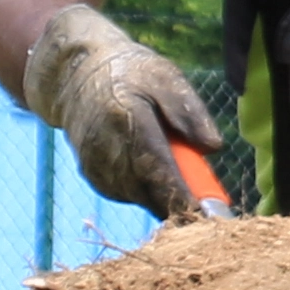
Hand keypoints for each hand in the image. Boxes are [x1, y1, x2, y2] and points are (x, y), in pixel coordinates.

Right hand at [21, 5, 224, 219]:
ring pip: (142, 199)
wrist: (76, 76)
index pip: (159, 172)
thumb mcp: (167, 79)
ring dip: (166, 196)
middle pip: (151, 194)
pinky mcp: (92, 176)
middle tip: (206, 197)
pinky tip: (155, 170)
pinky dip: (148, 191)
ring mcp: (95, 166)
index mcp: (127, 121)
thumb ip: (190, 113)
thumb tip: (212, 148)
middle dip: (182, 202)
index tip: (211, 214)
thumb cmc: (132, 75)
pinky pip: (129, 195)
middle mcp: (106, 149)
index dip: (185, 198)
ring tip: (179, 172)